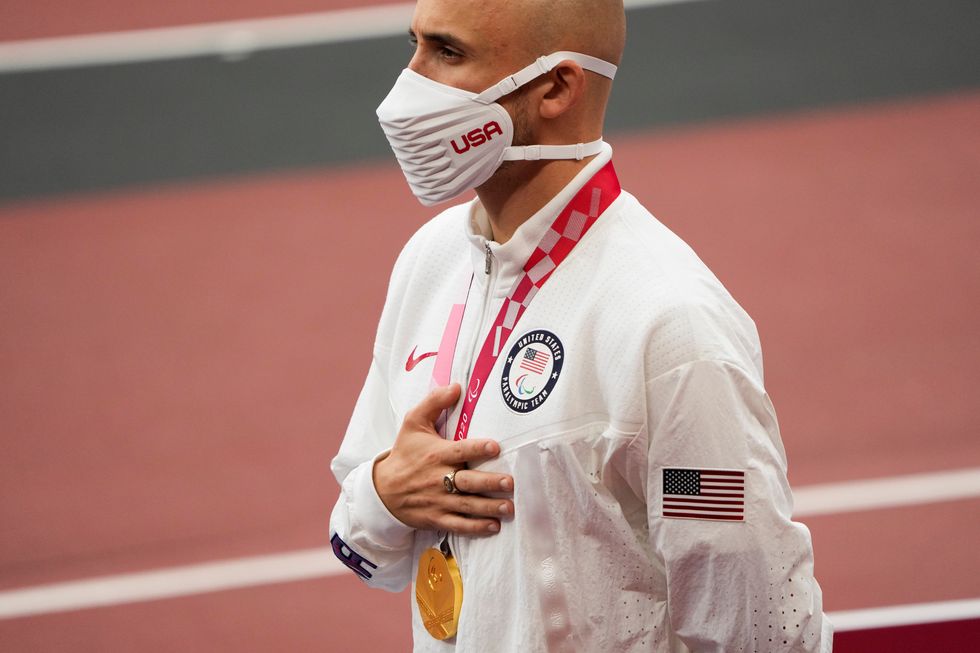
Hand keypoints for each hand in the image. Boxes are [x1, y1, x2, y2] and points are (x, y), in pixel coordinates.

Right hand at [373, 384, 514, 534]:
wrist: (383, 489)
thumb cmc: (404, 453)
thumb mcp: (413, 422)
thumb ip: (434, 402)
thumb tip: (456, 386)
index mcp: (436, 454)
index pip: (460, 450)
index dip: (477, 449)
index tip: (495, 447)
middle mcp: (438, 478)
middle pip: (468, 481)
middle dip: (490, 483)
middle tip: (510, 483)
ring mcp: (438, 501)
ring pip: (467, 505)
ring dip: (489, 507)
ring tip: (508, 507)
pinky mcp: (436, 518)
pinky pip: (458, 525)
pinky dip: (476, 527)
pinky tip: (493, 526)